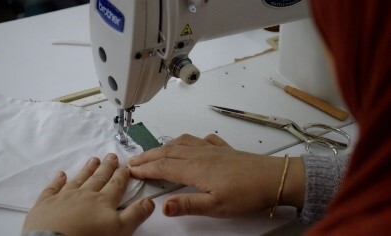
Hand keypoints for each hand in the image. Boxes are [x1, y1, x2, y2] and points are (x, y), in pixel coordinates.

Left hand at [22, 154, 154, 235]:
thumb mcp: (119, 230)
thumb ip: (135, 215)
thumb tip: (150, 201)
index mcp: (103, 201)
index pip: (116, 185)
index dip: (122, 175)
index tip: (126, 166)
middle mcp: (85, 195)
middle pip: (99, 178)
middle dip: (106, 167)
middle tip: (111, 156)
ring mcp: (64, 197)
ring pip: (78, 180)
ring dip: (87, 170)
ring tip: (93, 160)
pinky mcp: (45, 204)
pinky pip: (52, 188)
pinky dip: (57, 181)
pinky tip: (61, 174)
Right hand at [129, 134, 303, 217]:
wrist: (275, 178)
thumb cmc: (248, 192)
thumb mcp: (216, 206)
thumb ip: (188, 205)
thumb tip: (164, 206)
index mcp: (196, 168)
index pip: (163, 166)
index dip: (145, 168)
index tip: (132, 170)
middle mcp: (201, 155)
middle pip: (168, 151)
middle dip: (148, 155)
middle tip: (135, 160)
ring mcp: (213, 150)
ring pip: (182, 143)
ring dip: (165, 146)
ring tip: (155, 150)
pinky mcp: (224, 150)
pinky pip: (202, 140)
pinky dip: (191, 140)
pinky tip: (193, 142)